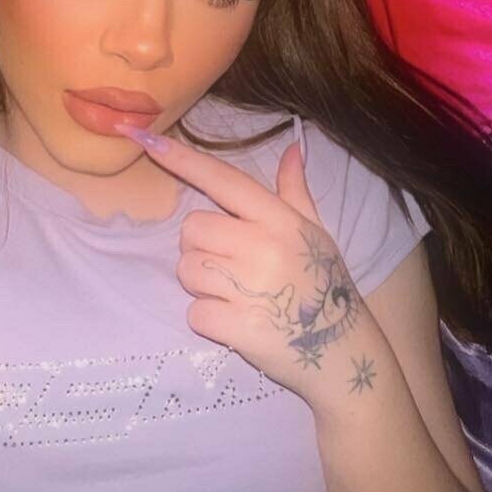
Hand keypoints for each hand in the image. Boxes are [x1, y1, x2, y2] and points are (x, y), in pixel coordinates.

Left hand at [115, 120, 377, 409]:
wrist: (344, 353)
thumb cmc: (324, 286)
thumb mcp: (317, 234)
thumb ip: (295, 192)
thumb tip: (293, 148)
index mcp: (279, 219)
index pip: (224, 180)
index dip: (183, 160)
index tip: (147, 139)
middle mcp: (262, 246)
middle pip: (191, 230)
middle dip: (201, 248)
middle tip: (232, 267)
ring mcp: (249, 288)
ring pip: (186, 270)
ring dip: (202, 285)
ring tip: (236, 295)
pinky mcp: (237, 326)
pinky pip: (194, 312)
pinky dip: (208, 320)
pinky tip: (236, 321)